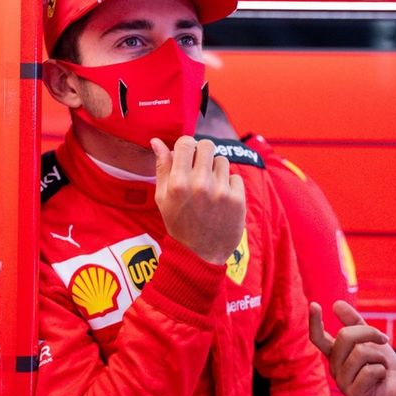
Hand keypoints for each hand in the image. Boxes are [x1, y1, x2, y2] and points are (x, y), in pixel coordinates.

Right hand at [151, 136, 245, 264]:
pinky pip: (235, 177)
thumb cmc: (179, 224)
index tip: (187, 155)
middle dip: (203, 153)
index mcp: (178, 183)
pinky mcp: (238, 199)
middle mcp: (200, 184)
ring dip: (216, 170)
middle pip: (207, 145)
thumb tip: (157, 141)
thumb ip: (162, 167)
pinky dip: (229, 185)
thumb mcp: (163, 198)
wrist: (200, 255)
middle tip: (200, 167)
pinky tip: (221, 199)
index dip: (186, 146)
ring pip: (222, 160)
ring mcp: (221, 191)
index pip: (186, 143)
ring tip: (210, 187)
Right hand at [309, 300, 395, 395]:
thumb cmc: (385, 365)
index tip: (314, 304)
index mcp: (336, 355)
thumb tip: (336, 304)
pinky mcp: (354, 395)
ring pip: (359, 353)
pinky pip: (369, 371)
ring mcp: (343, 383)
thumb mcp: (371, 339)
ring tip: (381, 366)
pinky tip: (381, 378)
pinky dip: (382, 370)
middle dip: (369, 333)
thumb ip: (354, 323)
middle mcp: (335, 369)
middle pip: (344, 337)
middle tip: (384, 340)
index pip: (319, 338)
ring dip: (379, 356)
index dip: (315, 321)